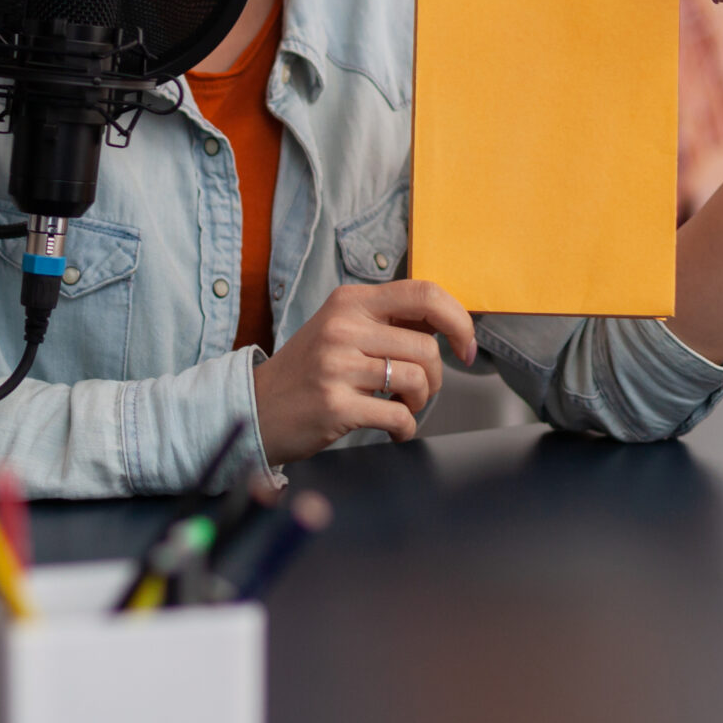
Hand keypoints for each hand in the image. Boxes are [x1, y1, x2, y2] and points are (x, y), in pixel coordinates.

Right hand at [253, 281, 476, 463]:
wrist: (256, 407)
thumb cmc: (307, 371)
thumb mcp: (341, 329)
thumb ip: (387, 322)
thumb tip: (447, 324)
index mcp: (350, 301)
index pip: (424, 293)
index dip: (458, 321)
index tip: (466, 347)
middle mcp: (343, 327)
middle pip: (426, 347)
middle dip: (435, 377)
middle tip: (418, 390)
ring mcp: (337, 365)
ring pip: (416, 379)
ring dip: (419, 402)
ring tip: (401, 406)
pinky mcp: (335, 404)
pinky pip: (398, 416)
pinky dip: (405, 428)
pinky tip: (393, 429)